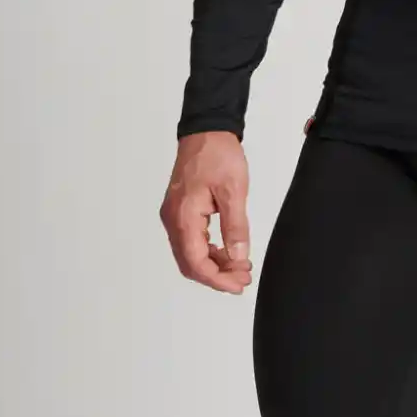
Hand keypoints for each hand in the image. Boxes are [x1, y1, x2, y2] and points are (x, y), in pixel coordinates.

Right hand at [161, 130, 255, 292]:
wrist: (206, 131)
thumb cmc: (217, 154)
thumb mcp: (234, 191)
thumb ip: (236, 227)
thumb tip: (238, 256)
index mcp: (183, 216)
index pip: (196, 262)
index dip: (218, 279)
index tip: (239, 284)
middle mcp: (173, 219)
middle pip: (190, 263)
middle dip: (216, 276)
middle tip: (243, 279)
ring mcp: (174, 216)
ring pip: (190, 254)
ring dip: (214, 265)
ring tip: (240, 267)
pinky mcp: (180, 211)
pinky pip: (191, 241)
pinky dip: (209, 252)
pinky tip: (227, 252)